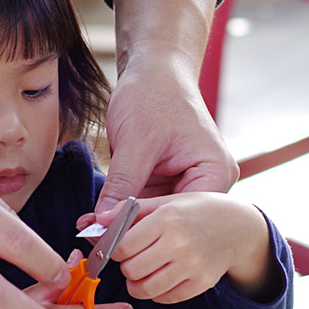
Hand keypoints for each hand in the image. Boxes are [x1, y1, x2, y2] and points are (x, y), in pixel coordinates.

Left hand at [84, 0, 234, 226]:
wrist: (154, 68)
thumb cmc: (154, 93)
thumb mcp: (136, 142)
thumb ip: (122, 186)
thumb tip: (102, 226)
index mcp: (216, 171)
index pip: (187, 216)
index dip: (151, 229)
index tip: (115, 240)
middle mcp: (208, 181)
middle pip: (172, 220)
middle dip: (134, 229)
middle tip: (97, 239)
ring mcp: (187, 182)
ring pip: (155, 215)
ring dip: (125, 222)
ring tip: (93, 230)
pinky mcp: (167, 180)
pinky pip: (145, 204)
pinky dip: (123, 210)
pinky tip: (98, 219)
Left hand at [113, 192, 270, 302]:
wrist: (239, 226)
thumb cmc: (198, 210)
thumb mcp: (166, 201)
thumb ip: (130, 212)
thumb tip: (95, 222)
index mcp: (168, 217)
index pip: (123, 245)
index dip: (114, 248)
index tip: (119, 245)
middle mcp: (180, 242)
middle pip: (130, 269)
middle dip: (126, 265)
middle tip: (134, 256)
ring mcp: (193, 265)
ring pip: (144, 289)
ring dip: (137, 282)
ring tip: (144, 268)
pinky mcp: (201, 283)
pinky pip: (164, 298)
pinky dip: (156, 291)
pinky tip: (161, 276)